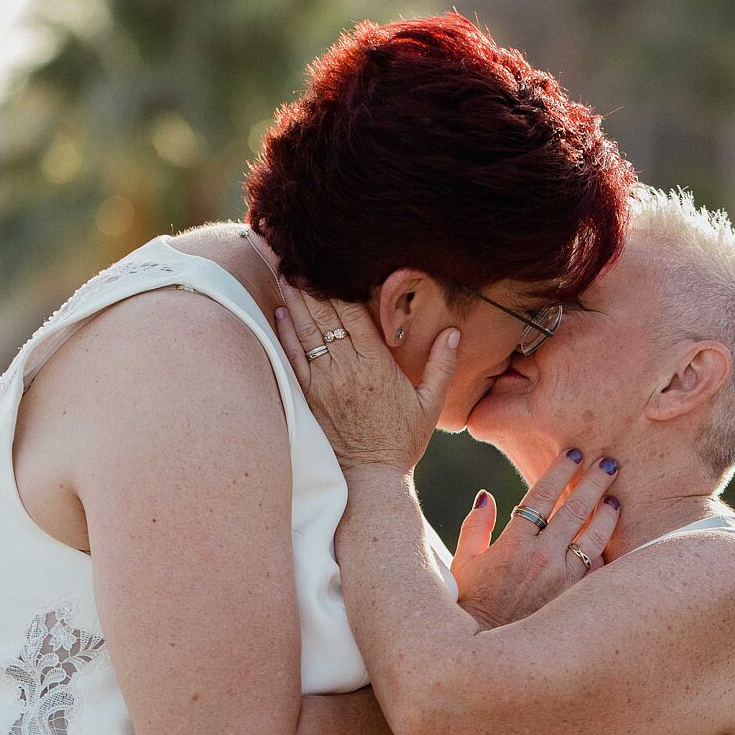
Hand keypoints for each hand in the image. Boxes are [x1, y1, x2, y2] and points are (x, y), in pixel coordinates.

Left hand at [271, 280, 457, 473]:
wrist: (370, 478)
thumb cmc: (402, 441)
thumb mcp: (430, 404)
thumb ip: (442, 365)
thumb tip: (453, 331)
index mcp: (377, 366)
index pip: (354, 316)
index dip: (341, 287)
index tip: (332, 263)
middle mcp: (347, 370)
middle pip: (326, 318)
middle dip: (312, 285)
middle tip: (298, 256)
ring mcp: (324, 383)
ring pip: (306, 333)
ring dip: (295, 301)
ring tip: (285, 273)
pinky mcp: (309, 397)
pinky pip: (294, 358)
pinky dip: (286, 334)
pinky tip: (281, 312)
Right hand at [451, 449, 622, 628]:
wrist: (487, 648)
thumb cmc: (472, 602)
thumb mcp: (465, 561)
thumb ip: (476, 525)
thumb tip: (487, 496)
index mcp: (514, 542)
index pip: (542, 495)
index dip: (560, 470)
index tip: (574, 453)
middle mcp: (542, 557)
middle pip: (575, 509)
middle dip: (594, 481)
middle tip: (609, 462)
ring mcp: (562, 579)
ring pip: (595, 537)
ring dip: (608, 514)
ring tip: (616, 499)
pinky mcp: (575, 599)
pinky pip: (598, 570)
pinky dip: (606, 553)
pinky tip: (612, 542)